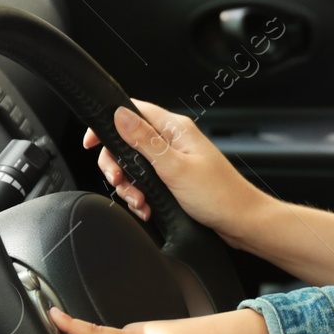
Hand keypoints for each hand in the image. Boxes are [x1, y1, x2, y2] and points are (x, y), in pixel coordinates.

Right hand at [85, 100, 266, 244]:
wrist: (241, 222)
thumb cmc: (219, 195)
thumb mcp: (175, 167)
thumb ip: (144, 141)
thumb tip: (119, 115)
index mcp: (175, 129)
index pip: (133, 111)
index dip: (108, 123)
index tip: (92, 143)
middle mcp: (173, 141)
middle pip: (127, 142)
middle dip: (117, 165)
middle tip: (121, 181)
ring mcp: (174, 161)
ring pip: (134, 166)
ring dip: (130, 186)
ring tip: (140, 202)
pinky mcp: (175, 179)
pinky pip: (147, 183)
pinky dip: (141, 197)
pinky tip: (147, 208)